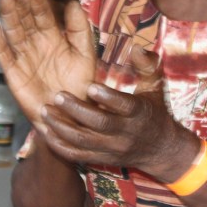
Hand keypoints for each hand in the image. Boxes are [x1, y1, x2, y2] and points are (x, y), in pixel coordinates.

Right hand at [0, 0, 95, 125]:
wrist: (70, 117)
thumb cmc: (80, 86)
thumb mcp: (85, 55)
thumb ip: (79, 30)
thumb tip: (73, 2)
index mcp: (54, 38)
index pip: (44, 16)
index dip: (40, 4)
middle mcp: (36, 44)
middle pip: (26, 21)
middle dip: (22, 6)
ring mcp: (23, 57)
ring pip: (13, 32)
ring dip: (9, 16)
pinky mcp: (12, 72)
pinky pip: (3, 54)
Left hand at [41, 47, 193, 178]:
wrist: (161, 150)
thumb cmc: (153, 111)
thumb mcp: (155, 87)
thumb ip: (147, 66)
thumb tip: (137, 47)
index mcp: (139, 112)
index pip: (124, 106)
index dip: (107, 97)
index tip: (90, 86)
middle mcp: (125, 133)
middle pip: (100, 124)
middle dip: (77, 110)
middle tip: (58, 96)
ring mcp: (112, 149)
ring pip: (84, 141)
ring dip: (62, 127)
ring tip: (45, 110)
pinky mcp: (101, 159)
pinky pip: (77, 156)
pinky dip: (60, 146)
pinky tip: (45, 131)